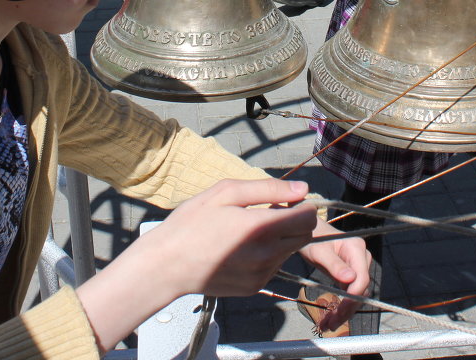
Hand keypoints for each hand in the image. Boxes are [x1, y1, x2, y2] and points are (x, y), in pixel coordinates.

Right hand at [150, 179, 319, 297]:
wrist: (167, 265)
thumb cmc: (192, 223)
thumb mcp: (225, 193)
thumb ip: (267, 189)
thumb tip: (302, 189)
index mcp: (261, 227)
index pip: (308, 218)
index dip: (303, 206)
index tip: (288, 201)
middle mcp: (267, 254)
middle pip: (304, 236)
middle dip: (295, 222)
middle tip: (269, 213)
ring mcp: (262, 274)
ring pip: (289, 252)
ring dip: (281, 240)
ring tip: (250, 232)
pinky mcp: (255, 287)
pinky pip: (274, 267)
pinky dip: (267, 256)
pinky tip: (242, 249)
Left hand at [298, 220, 371, 331]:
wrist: (311, 233)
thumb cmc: (313, 238)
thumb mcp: (319, 251)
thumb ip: (334, 264)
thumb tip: (350, 279)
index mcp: (357, 248)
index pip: (362, 277)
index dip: (354, 295)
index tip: (341, 309)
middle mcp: (361, 258)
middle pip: (360, 289)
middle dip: (346, 308)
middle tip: (331, 324)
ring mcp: (358, 267)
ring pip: (355, 295)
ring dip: (343, 312)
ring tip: (327, 325)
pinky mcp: (351, 275)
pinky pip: (348, 294)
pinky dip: (339, 306)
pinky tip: (329, 318)